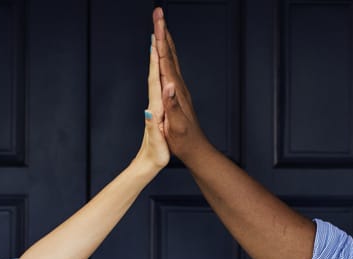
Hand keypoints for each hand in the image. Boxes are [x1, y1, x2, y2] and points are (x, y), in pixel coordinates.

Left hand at [137, 36, 169, 170]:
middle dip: (155, 49)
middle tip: (156, 27)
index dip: (155, 61)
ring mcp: (155, 104)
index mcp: (155, 108)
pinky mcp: (158, 108)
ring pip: (155, 74)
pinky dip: (159, 69)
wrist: (147, 165)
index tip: (156, 40)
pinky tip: (160, 64)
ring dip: (156, 56)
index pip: (155, 80)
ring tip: (157, 37)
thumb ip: (152, 124)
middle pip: (153, 71)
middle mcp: (154, 103)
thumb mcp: (156, 141)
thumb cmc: (154, 156)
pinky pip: (158, 83)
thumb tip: (151, 107)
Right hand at [152, 7, 209, 159]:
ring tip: (160, 24)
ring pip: (171, 57)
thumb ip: (171, 106)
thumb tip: (168, 86)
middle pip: (169, 52)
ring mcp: (178, 88)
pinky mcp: (177, 93)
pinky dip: (166, 54)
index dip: (159, 40)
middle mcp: (177, 85)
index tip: (156, 22)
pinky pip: (171, 67)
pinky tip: (164, 52)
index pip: (165, 60)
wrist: (196, 149)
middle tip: (158, 13)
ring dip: (165, 39)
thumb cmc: (184, 141)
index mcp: (174, 90)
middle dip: (162, 31)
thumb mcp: (176, 126)